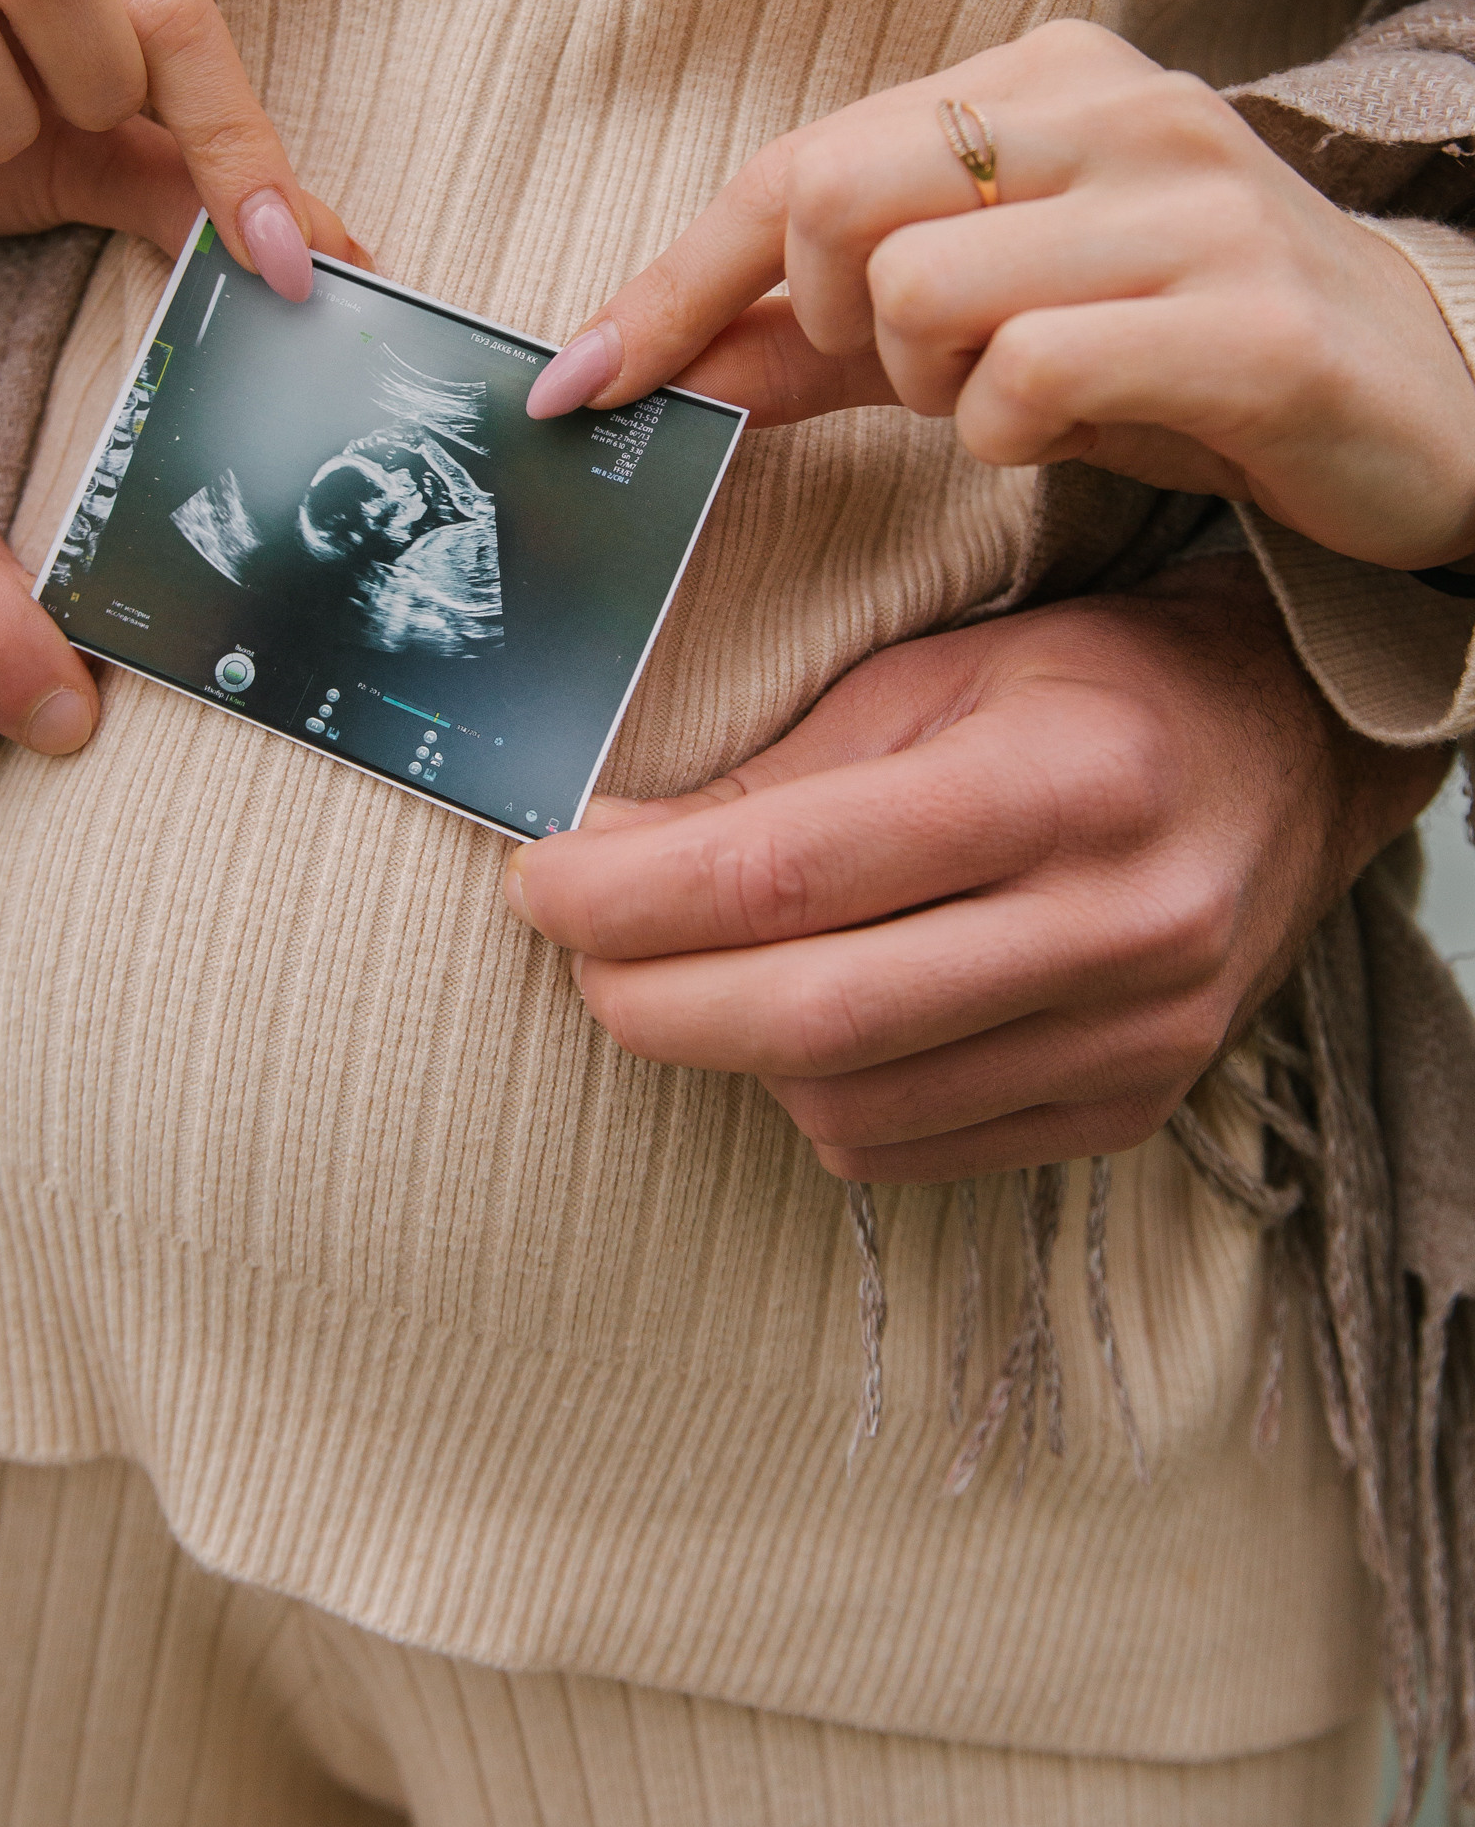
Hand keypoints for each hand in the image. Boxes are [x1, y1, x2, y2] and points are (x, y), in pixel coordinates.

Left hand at [504, 560, 1445, 1181]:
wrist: (1285, 756)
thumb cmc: (1082, 689)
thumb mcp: (929, 678)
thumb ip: (776, 779)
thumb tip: (603, 854)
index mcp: (1059, 783)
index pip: (791, 873)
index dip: (632, 894)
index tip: (540, 879)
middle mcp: (1111, 926)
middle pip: (812, 1015)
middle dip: (647, 994)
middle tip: (571, 951)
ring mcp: (1131, 1039)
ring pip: (850, 1102)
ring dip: (721, 1049)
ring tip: (675, 974)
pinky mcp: (1125, 1109)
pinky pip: (909, 1149)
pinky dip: (814, 1097)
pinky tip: (791, 1025)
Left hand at [524, 18, 1474, 569]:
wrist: (1436, 401)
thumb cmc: (1187, 355)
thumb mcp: (996, 326)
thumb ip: (824, 336)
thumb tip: (653, 362)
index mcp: (1042, 77)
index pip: (796, 161)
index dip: (669, 282)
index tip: (575, 383)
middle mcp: (1116, 108)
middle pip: (828, 203)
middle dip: (821, 327)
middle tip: (911, 375)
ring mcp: (1190, 207)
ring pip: (917, 297)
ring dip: (929, 390)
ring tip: (1018, 402)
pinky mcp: (1248, 325)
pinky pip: (1028, 383)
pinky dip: (1011, 437)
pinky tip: (1080, 435)